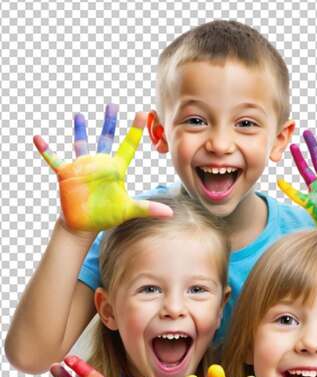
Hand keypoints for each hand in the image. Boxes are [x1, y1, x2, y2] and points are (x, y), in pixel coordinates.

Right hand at [34, 104, 171, 230]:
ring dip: (80, 130)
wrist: (85, 224)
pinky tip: (38, 139)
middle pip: (106, 138)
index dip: (134, 131)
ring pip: (81, 143)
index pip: (127, 147)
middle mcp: (100, 164)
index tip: (141, 113)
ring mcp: (82, 167)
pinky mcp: (66, 174)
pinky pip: (54, 159)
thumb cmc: (107, 215)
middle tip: (112, 104)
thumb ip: (148, 208)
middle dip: (109, 122)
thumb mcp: (128, 210)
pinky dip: (46, 150)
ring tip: (79, 115)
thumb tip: (170, 214)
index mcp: (115, 169)